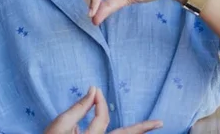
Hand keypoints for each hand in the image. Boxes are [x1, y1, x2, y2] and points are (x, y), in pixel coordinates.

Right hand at [44, 86, 162, 133]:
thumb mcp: (59, 124)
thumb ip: (78, 108)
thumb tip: (94, 90)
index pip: (101, 117)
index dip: (99, 102)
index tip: (94, 90)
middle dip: (142, 129)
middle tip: (160, 123)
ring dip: (132, 132)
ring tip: (151, 127)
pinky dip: (109, 131)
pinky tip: (126, 128)